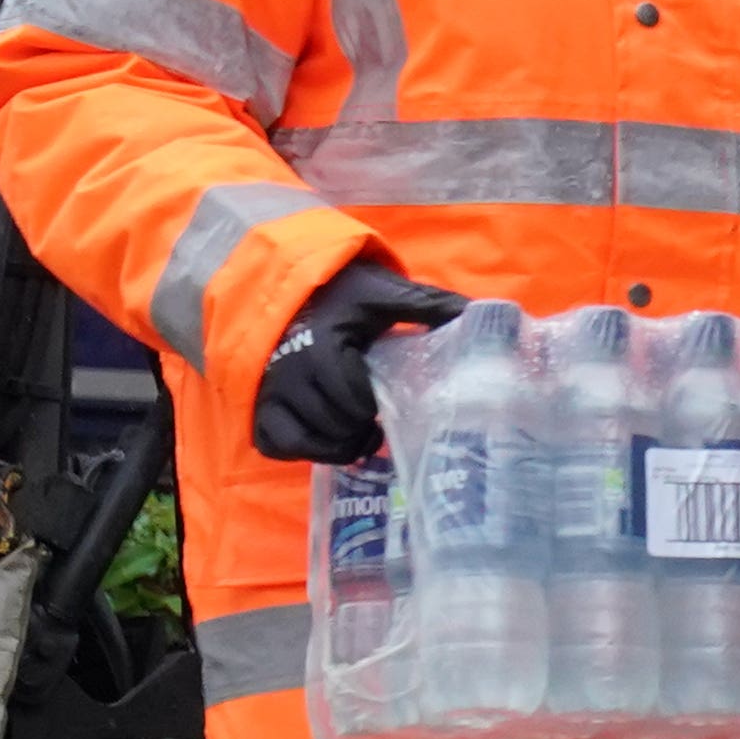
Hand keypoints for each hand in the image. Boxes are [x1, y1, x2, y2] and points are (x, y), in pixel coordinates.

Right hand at [250, 258, 472, 463]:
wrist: (288, 289)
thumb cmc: (341, 294)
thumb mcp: (383, 293)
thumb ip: (428, 305)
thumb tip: (481, 314)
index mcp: (320, 346)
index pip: (353, 398)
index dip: (377, 404)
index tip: (390, 398)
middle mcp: (288, 374)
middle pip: (337, 423)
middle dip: (365, 424)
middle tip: (381, 416)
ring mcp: (269, 394)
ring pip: (312, 441)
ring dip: (343, 441)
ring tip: (363, 428)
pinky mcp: (258, 410)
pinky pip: (280, 446)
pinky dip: (309, 449)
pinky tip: (331, 437)